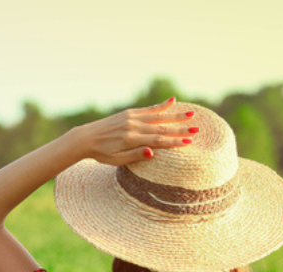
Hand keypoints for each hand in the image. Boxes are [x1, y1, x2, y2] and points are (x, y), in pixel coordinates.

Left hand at [74, 97, 197, 165]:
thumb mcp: (117, 160)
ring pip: (157, 116)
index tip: (189, 142)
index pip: (158, 140)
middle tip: (196, 129)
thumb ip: (135, 155)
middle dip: (180, 128)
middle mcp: (133, 126)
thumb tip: (153, 152)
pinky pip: (148, 109)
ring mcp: (131, 118)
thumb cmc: (102, 154)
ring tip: (191, 113)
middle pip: (161, 127)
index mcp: (131, 139)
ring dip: (175, 115)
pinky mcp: (128, 113)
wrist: (85, 138)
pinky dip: (161, 106)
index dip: (174, 141)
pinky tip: (173, 101)